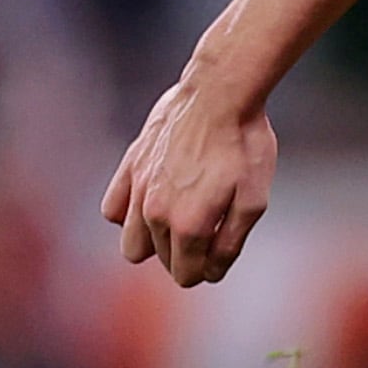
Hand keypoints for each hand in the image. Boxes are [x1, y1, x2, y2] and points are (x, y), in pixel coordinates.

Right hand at [104, 75, 277, 286]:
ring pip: (131, 244)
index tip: (220, 249)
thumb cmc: (245, 144)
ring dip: (154, 241)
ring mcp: (138, 190)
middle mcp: (156, 214)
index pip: (186, 274)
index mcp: (189, 226)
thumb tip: (212, 271)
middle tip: (209, 226)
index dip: (207, 269)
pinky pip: (113, 210)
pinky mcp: (130, 167)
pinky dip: (129, 214)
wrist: (220, 92)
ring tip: (179, 217)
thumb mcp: (254, 200)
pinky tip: (153, 200)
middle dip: (185, 255)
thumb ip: (230, 243)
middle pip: (162, 260)